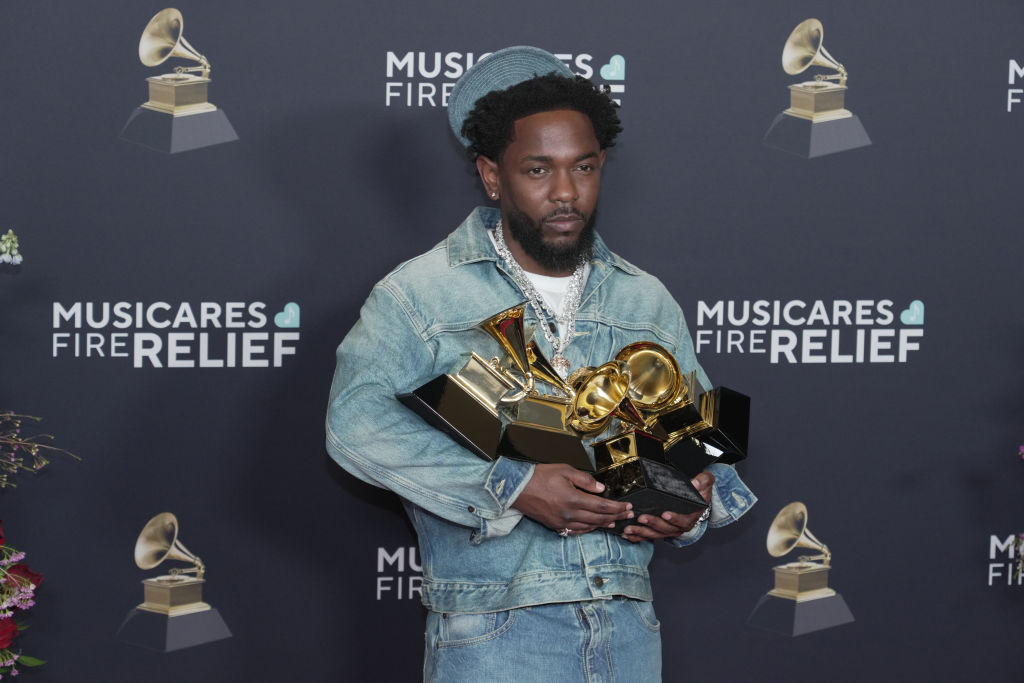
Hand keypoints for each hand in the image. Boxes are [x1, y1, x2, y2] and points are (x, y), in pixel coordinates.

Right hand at [512, 463, 632, 533]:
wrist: (517, 488)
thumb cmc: (540, 476)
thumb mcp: (565, 470)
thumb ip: (585, 480)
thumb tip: (601, 489)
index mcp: (573, 499)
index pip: (602, 506)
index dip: (617, 508)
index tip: (628, 507)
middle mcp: (569, 513)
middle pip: (598, 518)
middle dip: (615, 516)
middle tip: (628, 515)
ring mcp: (562, 522)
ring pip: (588, 526)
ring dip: (603, 524)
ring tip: (614, 521)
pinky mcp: (555, 525)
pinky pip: (576, 531)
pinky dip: (588, 529)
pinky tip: (594, 526)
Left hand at [621, 471, 714, 542]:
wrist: (696, 498)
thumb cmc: (699, 491)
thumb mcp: (706, 482)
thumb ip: (703, 481)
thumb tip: (696, 483)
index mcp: (691, 517)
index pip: (683, 521)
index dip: (675, 519)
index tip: (665, 514)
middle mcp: (680, 526)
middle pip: (666, 529)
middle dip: (653, 524)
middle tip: (641, 518)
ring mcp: (669, 529)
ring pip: (655, 534)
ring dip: (642, 532)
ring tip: (629, 529)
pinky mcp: (660, 530)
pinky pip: (649, 535)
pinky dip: (638, 536)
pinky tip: (627, 535)